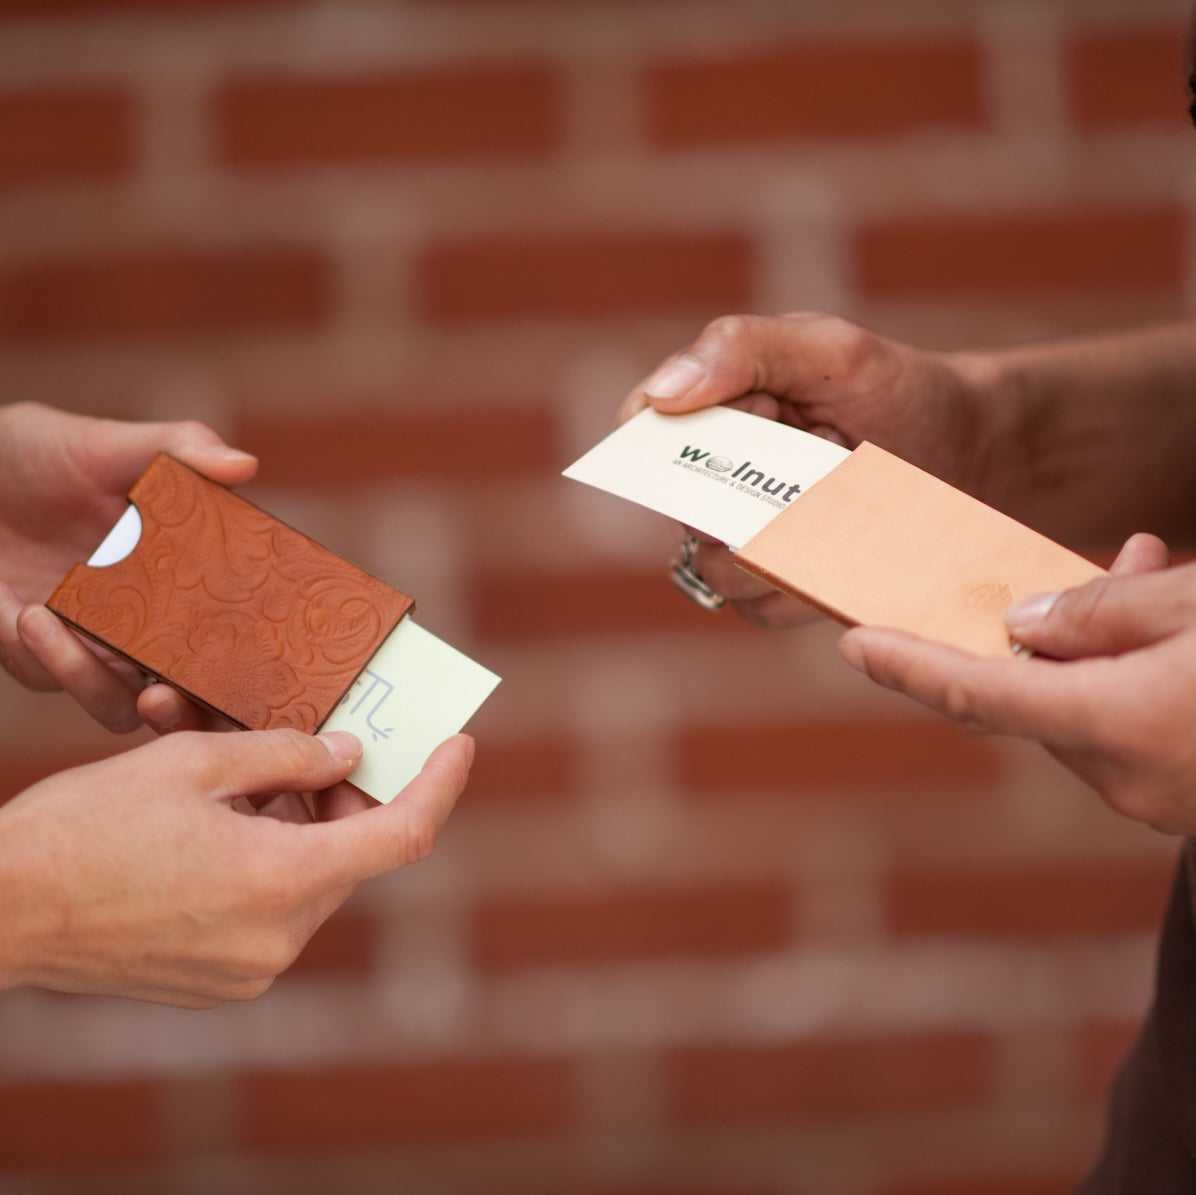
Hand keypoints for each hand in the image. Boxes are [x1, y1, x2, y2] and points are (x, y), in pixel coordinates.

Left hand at [0, 402, 256, 730]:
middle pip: (190, 697)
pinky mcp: (37, 653)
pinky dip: (47, 656)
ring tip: (56, 626)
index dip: (252, 666)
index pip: (237, 637)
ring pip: (117, 705)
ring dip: (94, 683)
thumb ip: (177, 448)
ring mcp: (96, 646)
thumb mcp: (109, 444)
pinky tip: (29, 614)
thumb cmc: (41, 454)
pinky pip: (50, 677)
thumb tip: (243, 464)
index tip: (255, 665)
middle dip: (184, 712)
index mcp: (188, 581)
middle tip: (161, 696)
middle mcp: (152, 625)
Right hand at [0, 728, 473, 1006]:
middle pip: (352, 856)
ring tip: (247, 782)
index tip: (459, 745)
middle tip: (320, 748)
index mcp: (282, 881)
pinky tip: (225, 829)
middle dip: (346, 799)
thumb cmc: (84, 830)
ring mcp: (249, 971)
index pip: (403, 835)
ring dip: (301, 829)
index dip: (441, 785)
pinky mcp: (221, 983)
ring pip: (313, 881)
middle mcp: (279, 939)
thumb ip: (288, 756)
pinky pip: (276, 912)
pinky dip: (272, 864)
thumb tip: (347, 757)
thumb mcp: (193, 763)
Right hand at [620, 314, 996, 628]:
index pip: (646, 436)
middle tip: (824, 450)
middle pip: (679, 514)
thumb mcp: (828, 349)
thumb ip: (741, 350)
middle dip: (747, 494)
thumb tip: (658, 397)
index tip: (764, 408)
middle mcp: (717, 482)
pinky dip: (804, 585)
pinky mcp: (782, 593)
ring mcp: (748, 543)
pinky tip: (849, 545)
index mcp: (712, 414)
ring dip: (782, 542)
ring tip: (845, 500)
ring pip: (717, 572)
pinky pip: (763, 610)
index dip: (686, 438)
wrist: (977, 454)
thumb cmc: (898, 391)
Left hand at [838, 532, 1195, 833]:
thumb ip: (1099, 611)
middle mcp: (1127, 777)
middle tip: (1117, 563)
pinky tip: (1182, 654)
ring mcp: (1163, 802)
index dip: (907, 666)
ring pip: (1091, 715)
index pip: (975, 693)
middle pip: (1041, 697)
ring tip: (1165, 592)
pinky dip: (1138, 692)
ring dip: (1104, 659)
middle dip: (1052, 632)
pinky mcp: (1189, 805)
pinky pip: (1132, 738)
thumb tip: (1019, 625)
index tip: (854, 645)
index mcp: (1117, 723)